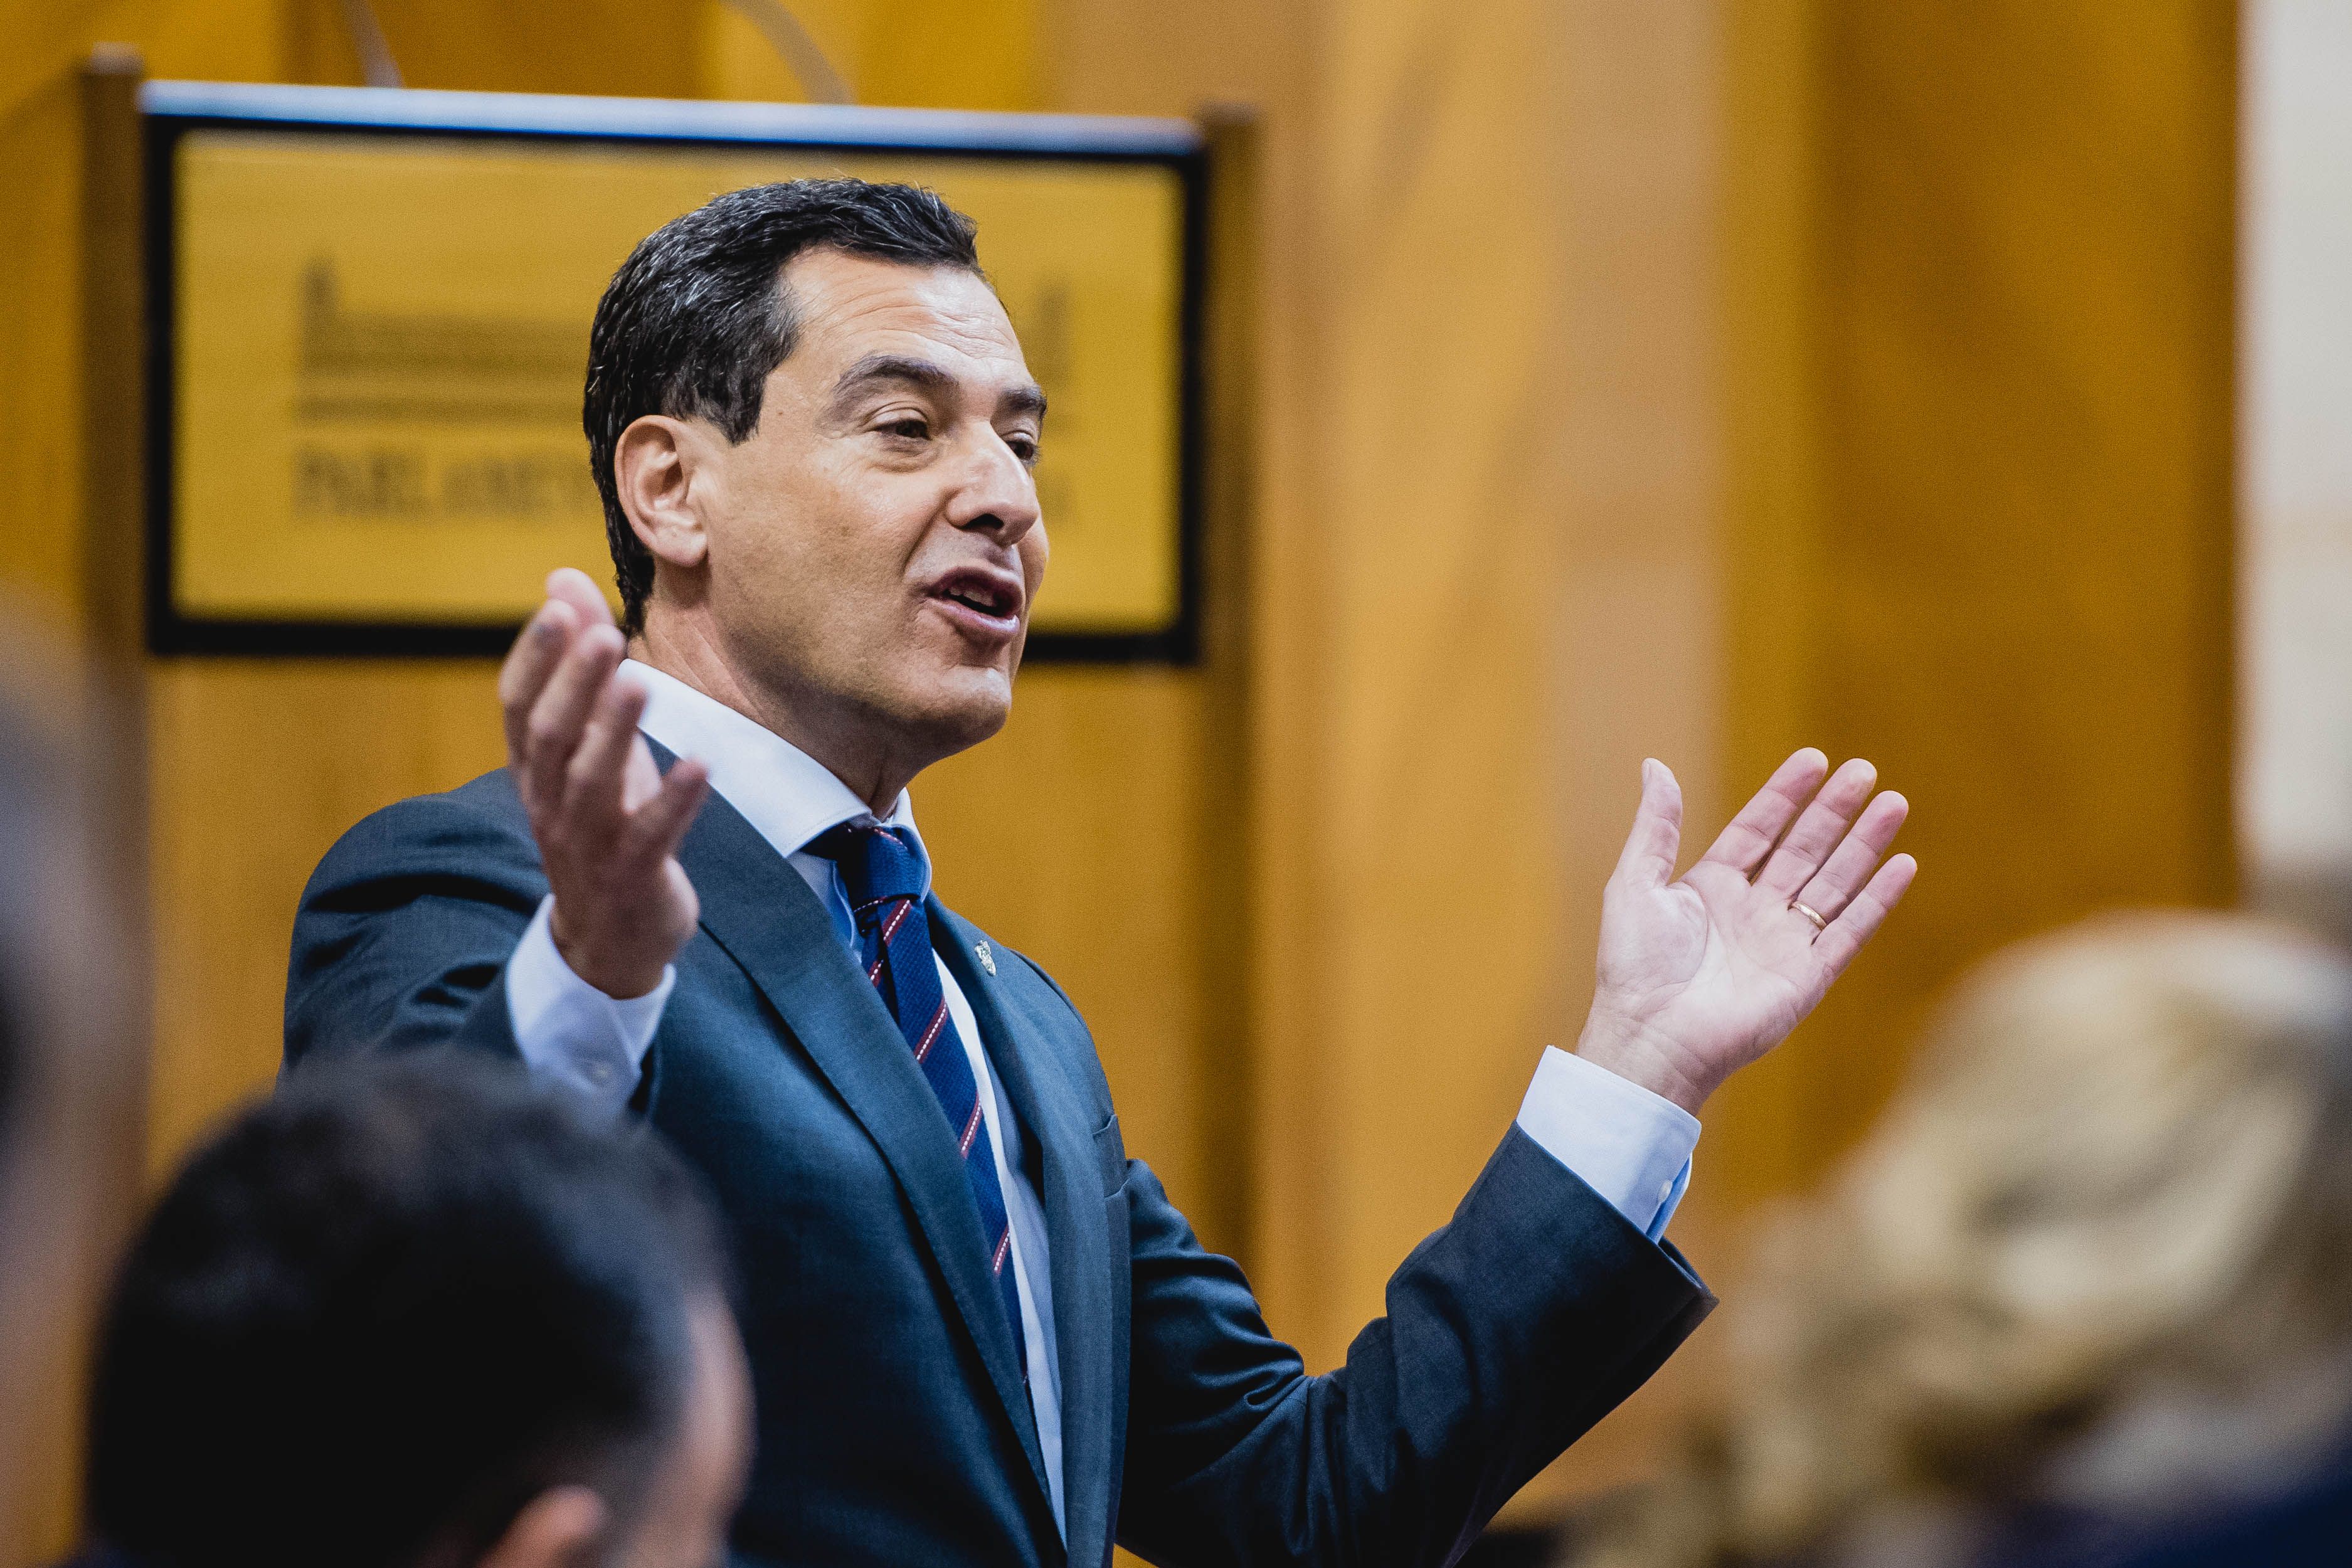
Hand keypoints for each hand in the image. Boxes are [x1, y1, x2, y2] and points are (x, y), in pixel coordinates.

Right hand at [499, 568, 709, 998]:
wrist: (608, 941)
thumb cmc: (601, 824)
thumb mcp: (587, 745)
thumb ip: (577, 665)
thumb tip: (562, 580)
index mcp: (536, 769)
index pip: (519, 706)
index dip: (534, 658)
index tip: (558, 608)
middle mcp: (551, 801)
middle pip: (552, 736)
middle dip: (573, 683)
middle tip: (601, 631)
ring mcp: (589, 842)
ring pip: (591, 782)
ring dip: (616, 730)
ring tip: (640, 680)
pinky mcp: (633, 876)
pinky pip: (650, 835)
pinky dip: (674, 800)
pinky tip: (701, 764)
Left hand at [1575, 750, 1916, 1112]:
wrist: (1653, 1037)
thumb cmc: (1635, 966)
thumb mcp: (1635, 884)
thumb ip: (1656, 826)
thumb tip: (1654, 765)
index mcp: (1712, 888)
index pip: (1758, 829)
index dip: (1785, 794)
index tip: (1813, 759)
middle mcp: (1753, 911)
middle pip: (1803, 850)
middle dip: (1834, 811)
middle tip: (1865, 771)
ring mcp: (1783, 943)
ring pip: (1834, 883)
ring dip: (1864, 844)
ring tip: (1893, 803)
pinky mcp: (1808, 977)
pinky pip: (1850, 931)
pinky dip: (1878, 899)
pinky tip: (1903, 865)